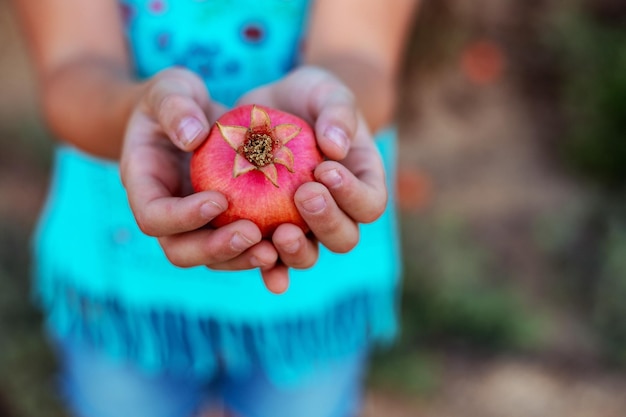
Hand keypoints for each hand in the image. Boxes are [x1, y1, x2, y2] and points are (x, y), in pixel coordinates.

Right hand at [120, 68, 279, 280]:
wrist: (190, 118)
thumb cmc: (175, 99)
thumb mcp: (170, 89)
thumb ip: (174, 106)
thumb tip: (192, 136)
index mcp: (144, 186)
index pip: (153, 216)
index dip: (182, 216)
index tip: (219, 200)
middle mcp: (168, 215)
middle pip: (182, 250)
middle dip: (215, 248)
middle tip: (252, 233)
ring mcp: (197, 225)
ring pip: (214, 258)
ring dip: (242, 258)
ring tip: (274, 249)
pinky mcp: (225, 225)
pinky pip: (242, 248)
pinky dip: (264, 252)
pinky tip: (290, 247)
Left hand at [238, 66, 387, 286]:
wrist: (276, 106)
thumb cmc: (311, 97)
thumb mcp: (328, 91)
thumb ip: (338, 112)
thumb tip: (336, 146)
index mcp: (361, 183)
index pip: (370, 204)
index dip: (352, 195)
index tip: (324, 169)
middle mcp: (338, 212)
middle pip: (344, 237)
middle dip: (326, 221)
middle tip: (303, 193)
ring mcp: (304, 226)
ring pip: (310, 255)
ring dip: (297, 251)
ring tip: (279, 233)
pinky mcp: (272, 228)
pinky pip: (272, 257)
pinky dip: (267, 267)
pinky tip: (256, 260)